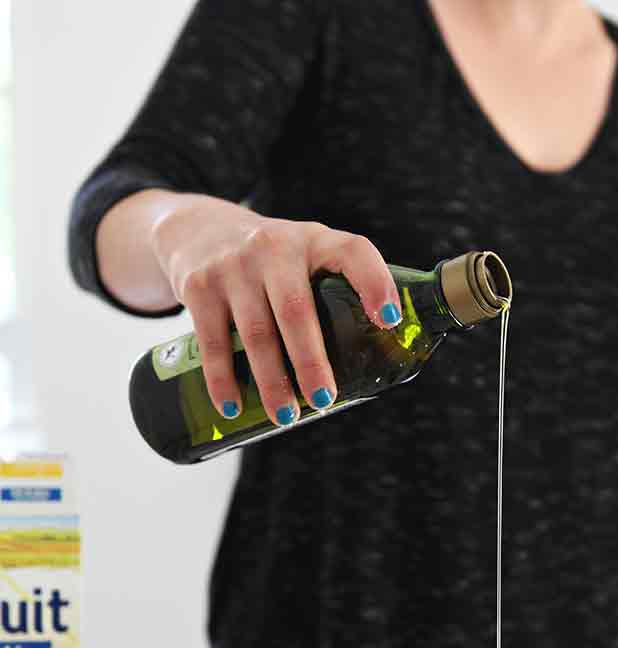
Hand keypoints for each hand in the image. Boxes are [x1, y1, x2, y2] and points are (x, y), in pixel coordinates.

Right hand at [149, 195, 402, 423]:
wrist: (198, 230)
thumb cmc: (270, 261)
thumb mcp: (304, 256)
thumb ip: (333, 292)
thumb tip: (370, 364)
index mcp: (314, 242)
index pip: (353, 252)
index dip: (374, 283)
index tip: (389, 320)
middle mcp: (274, 248)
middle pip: (296, 311)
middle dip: (311, 361)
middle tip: (324, 400)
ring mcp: (234, 266)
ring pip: (256, 333)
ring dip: (272, 381)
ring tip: (286, 417)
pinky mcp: (200, 286)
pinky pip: (213, 342)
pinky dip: (222, 380)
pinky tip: (232, 407)